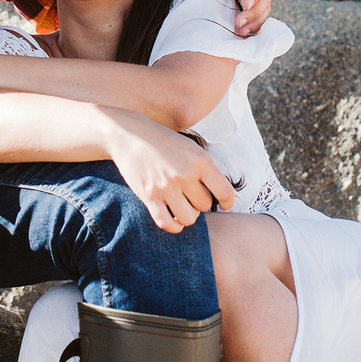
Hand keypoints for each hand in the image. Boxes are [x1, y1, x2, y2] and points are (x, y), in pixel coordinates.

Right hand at [107, 110, 234, 232]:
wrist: (130, 135)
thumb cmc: (164, 142)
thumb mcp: (191, 148)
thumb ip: (208, 170)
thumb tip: (231, 196)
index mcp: (200, 160)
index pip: (224, 192)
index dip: (227, 202)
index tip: (223, 204)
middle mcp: (185, 174)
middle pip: (205, 206)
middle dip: (201, 204)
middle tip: (192, 196)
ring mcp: (166, 186)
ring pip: (189, 218)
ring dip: (188, 215)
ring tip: (183, 206)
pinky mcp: (148, 195)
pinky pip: (166, 223)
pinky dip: (173, 226)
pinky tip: (173, 218)